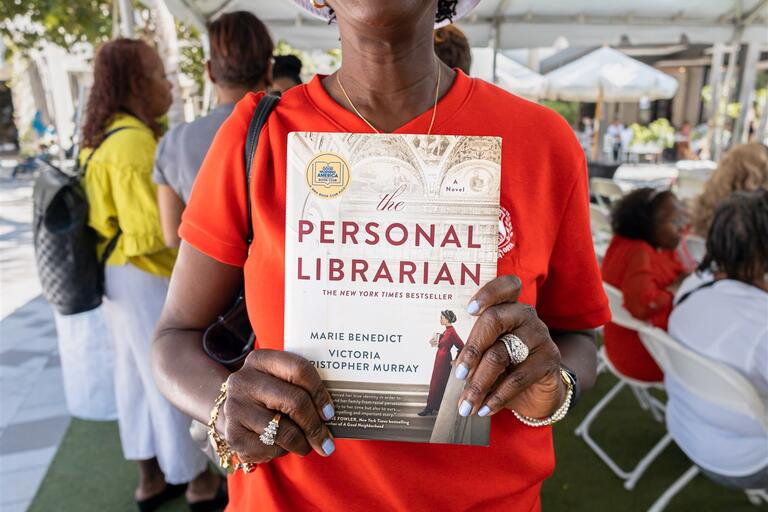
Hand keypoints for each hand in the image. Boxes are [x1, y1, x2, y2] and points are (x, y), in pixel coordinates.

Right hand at [217, 350, 335, 463]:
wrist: (232, 411)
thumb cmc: (268, 395)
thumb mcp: (280, 380)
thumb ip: (301, 386)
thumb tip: (331, 413)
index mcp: (260, 360)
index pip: (299, 369)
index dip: (319, 393)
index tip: (330, 413)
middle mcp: (243, 380)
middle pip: (294, 401)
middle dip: (315, 426)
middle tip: (327, 442)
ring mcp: (235, 408)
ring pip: (283, 430)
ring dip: (301, 443)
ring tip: (307, 447)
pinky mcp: (232, 434)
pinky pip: (268, 447)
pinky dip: (280, 452)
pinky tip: (282, 448)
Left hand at [455, 275, 565, 418]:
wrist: (539, 391)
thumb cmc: (506, 366)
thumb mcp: (490, 353)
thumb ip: (475, 349)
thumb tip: (448, 365)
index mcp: (509, 306)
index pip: (505, 287)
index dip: (487, 293)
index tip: (468, 309)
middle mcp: (526, 316)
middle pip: (494, 320)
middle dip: (471, 349)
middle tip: (457, 375)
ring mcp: (540, 336)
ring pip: (501, 354)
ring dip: (479, 383)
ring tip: (466, 404)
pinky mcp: (549, 360)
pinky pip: (518, 378)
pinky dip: (497, 396)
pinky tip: (485, 408)